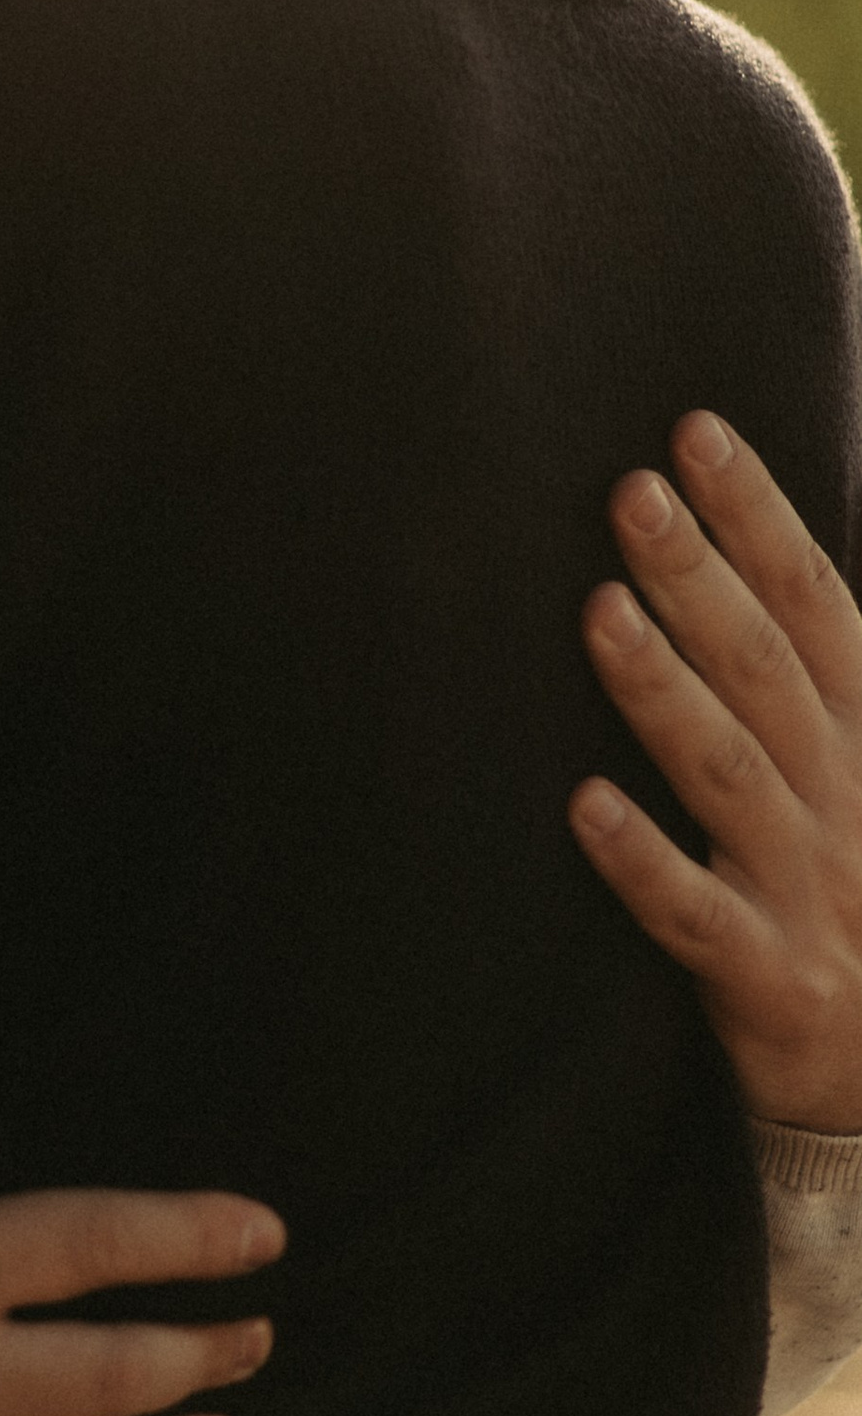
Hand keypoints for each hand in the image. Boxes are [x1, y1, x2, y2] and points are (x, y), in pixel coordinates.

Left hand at [572, 412, 861, 1131]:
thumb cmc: (861, 899)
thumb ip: (817, 675)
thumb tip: (760, 558)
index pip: (821, 606)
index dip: (762, 519)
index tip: (696, 435)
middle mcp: (848, 800)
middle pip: (769, 671)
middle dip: (702, 576)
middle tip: (628, 493)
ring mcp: (810, 890)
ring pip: (732, 776)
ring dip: (665, 693)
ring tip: (599, 613)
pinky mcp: (769, 981)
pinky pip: (696, 918)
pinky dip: (642, 861)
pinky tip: (581, 807)